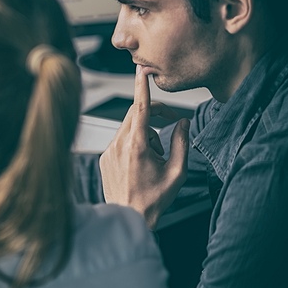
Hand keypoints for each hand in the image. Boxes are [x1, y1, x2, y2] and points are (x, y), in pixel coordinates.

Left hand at [99, 65, 189, 228]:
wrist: (129, 217)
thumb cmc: (154, 199)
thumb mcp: (177, 172)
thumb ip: (182, 143)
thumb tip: (183, 122)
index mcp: (136, 145)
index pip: (139, 107)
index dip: (141, 86)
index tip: (141, 70)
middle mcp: (118, 144)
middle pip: (135, 114)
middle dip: (154, 113)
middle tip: (171, 122)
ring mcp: (109, 151)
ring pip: (129, 127)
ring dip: (146, 132)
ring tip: (157, 156)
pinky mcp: (104, 157)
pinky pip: (121, 140)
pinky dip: (134, 143)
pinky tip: (142, 163)